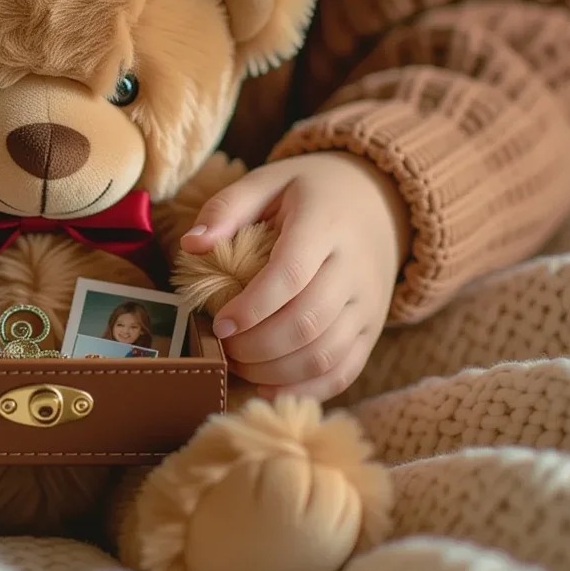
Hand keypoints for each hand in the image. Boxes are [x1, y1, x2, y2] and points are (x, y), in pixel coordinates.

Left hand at [180, 151, 410, 400]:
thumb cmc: (309, 192)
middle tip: (223, 349)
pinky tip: (269, 388)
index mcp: (324, 224)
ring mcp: (368, 303)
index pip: (290, 275)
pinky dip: (306, 389)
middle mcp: (354, 267)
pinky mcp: (372, 329)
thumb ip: (226, 208)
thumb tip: (191, 245)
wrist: (378, 202)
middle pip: (306, 322)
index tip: (219, 324)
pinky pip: (344, 371)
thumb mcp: (268, 182)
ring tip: (240, 366)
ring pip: (325, 354)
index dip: (252, 307)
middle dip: (256, 346)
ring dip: (275, 372)